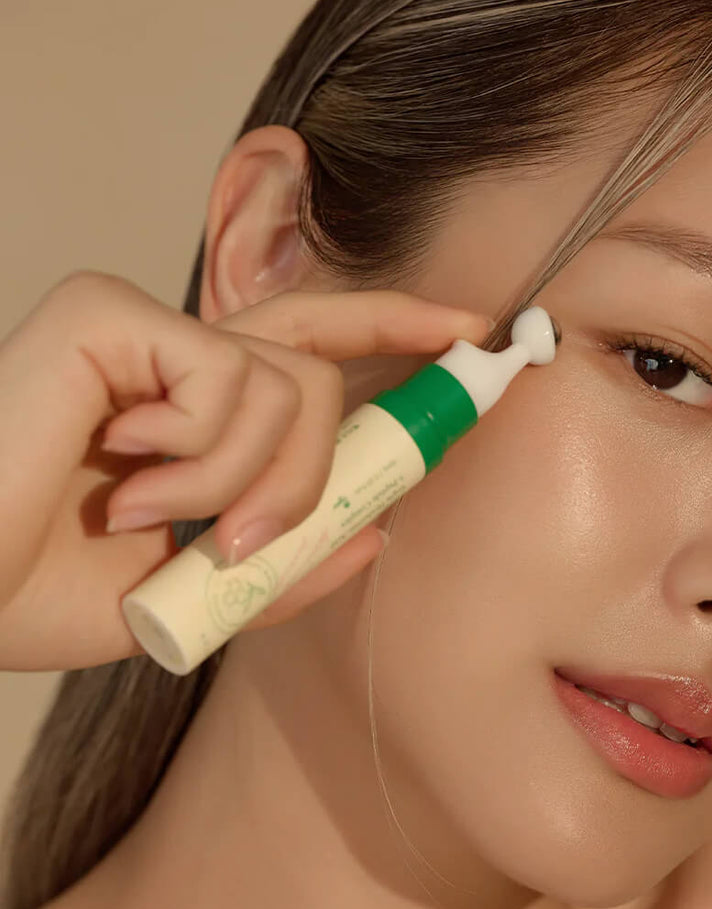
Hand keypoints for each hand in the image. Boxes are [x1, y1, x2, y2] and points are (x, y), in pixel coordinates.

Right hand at [0, 271, 491, 670]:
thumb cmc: (40, 590)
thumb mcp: (199, 593)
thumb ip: (287, 565)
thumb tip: (376, 533)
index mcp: (196, 410)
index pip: (314, 346)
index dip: (396, 326)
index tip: (470, 329)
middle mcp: (176, 355)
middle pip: (320, 358)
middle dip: (347, 426)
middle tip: (299, 496)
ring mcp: (144, 326)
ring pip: (291, 388)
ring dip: (254, 484)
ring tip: (167, 523)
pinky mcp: (109, 315)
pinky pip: (230, 382)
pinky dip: (204, 459)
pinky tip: (126, 480)